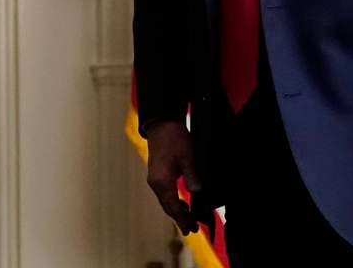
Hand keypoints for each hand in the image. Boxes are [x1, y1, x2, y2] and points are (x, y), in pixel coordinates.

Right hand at [145, 120, 200, 234]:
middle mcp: (155, 183)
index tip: (189, 228)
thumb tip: (197, 192)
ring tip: (188, 218)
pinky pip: (165, 193)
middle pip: (168, 206)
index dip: (182, 218)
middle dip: (179, 218)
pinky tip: (183, 202)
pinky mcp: (157, 174)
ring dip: (176, 210)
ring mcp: (155, 179)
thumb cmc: (174, 138)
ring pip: (166, 200)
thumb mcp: (188, 156)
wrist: (161, 124)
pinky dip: (174, 200)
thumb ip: (192, 176)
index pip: (173, 206)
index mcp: (162, 181)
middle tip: (191, 229)